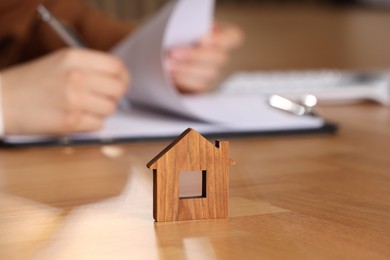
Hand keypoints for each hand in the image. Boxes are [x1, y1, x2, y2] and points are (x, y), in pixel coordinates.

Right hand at [1, 48, 129, 134]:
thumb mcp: (60, 61)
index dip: (123, 76)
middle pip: (118, 88)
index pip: (117, 66)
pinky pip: (98, 124)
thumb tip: (118, 78)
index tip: (120, 82)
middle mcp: (76, 76)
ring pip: (110, 108)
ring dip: (102, 111)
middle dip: (114, 95)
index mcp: (74, 58)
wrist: (3, 101)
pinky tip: (77, 118)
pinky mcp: (70, 122)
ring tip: (85, 108)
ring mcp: (74, 100)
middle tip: (103, 97)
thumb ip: (89, 66)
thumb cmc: (30, 82)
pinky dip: (91, 123)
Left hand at [166, 22, 243, 92]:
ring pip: (209, 73)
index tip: (202, 39)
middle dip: (194, 55)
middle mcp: (224, 56)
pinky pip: (199, 86)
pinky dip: (183, 80)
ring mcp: (217, 73)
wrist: (172, 57)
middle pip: (219, 57)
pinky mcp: (206, 86)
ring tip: (168, 64)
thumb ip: (191, 31)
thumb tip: (187, 37)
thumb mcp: (188, 30)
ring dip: (186, 69)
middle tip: (174, 53)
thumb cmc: (183, 39)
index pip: (234, 37)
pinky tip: (171, 75)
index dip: (220, 39)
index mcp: (225, 37)